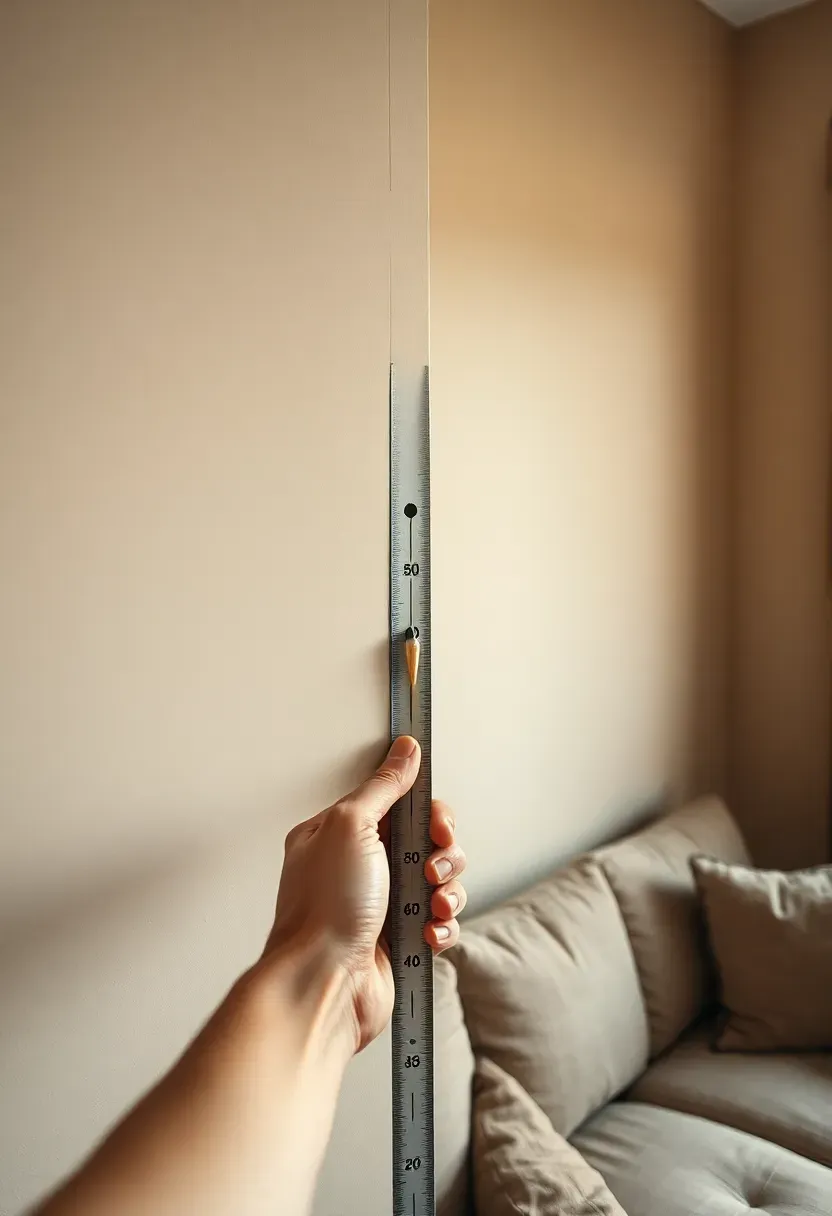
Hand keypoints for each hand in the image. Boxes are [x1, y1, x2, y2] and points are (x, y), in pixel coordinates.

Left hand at [264, 736, 466, 1053]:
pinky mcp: (399, 940)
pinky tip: (428, 933)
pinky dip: (442, 927)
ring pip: (439, 883)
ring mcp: (381, 905)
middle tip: (430, 870)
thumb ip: (383, 786)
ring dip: (446, 892)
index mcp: (341, 834)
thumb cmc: (324, 909)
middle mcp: (361, 867)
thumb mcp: (350, 826)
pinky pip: (439, 922)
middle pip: (428, 843)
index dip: (428, 815)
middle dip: (442, 855)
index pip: (400, 806)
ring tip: (431, 905)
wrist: (322, 984)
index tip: (436, 828)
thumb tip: (405, 749)